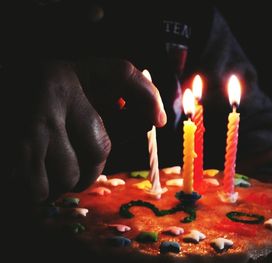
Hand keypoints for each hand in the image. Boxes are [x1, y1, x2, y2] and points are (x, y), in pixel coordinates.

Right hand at [6, 59, 165, 202]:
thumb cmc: (12, 98)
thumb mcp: (44, 86)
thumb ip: (80, 95)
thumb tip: (122, 106)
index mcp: (62, 74)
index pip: (120, 73)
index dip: (146, 93)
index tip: (159, 117)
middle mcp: (51, 95)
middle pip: (99, 149)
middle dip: (86, 168)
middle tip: (68, 167)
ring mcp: (31, 127)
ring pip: (69, 175)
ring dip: (57, 182)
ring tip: (36, 167)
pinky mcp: (12, 156)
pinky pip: (37, 190)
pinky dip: (32, 191)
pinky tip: (21, 175)